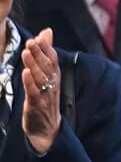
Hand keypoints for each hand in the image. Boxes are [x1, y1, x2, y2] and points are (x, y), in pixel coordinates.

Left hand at [20, 29, 61, 153]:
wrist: (47, 130)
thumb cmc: (45, 99)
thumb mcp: (47, 76)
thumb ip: (46, 53)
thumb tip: (47, 31)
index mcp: (54, 77)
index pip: (53, 60)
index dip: (47, 49)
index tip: (40, 37)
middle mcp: (52, 85)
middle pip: (47, 67)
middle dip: (39, 54)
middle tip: (31, 42)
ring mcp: (45, 95)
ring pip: (40, 78)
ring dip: (33, 65)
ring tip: (26, 52)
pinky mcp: (36, 105)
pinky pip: (34, 93)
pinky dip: (30, 83)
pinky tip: (25, 73)